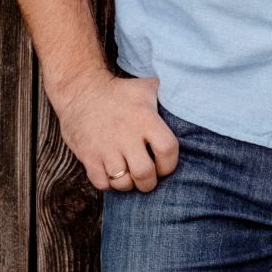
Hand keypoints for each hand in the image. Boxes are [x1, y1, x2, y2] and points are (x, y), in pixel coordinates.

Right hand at [50, 70, 176, 192]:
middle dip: (149, 182)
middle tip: (147, 177)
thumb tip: (192, 99)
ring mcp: (105, 147)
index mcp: (144, 118)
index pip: (167, 150)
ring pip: (123, 182)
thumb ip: (168, 95)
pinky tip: (111, 173)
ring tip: (129, 175)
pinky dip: (109, 184)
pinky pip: (102, 183)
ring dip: (128, 184)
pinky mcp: (88, 155)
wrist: (79, 89)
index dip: (169, 164)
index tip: (164, 164)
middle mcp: (126, 135)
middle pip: (144, 174)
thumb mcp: (146, 87)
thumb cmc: (119, 92)